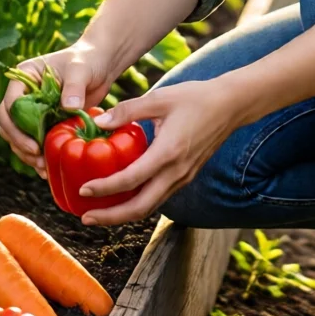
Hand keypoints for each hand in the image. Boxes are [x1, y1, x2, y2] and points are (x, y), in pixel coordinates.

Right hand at [0, 38, 116, 175]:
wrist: (100, 65)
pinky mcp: (44, 121)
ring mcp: (32, 109)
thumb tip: (68, 106)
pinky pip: (33, 140)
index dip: (16, 125)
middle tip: (36, 156)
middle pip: (8, 122)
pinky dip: (37, 155)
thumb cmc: (88, 60)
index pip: (10, 103)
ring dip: (25, 153)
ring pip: (17, 135)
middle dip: (19, 142)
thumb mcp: (80, 70)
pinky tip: (47, 168)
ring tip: (42, 167)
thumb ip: (74, 86)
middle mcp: (23, 93)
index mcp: (25, 76)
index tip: (33, 143)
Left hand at [76, 79, 240, 227]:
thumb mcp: (159, 98)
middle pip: (140, 208)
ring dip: (124, 214)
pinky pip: (159, 197)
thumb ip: (128, 110)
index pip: (131, 179)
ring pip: (150, 207)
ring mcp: (183, 177)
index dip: (105, 188)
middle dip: (111, 217)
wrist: (231, 105)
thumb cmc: (195, 97)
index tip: (83, 190)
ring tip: (100, 212)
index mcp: (168, 152)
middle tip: (87, 217)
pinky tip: (124, 196)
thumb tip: (98, 122)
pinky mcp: (186, 176)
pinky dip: (138, 203)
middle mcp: (176, 172)